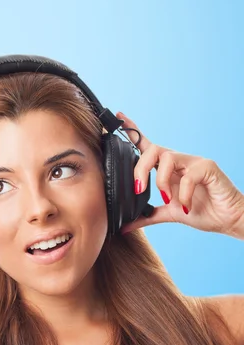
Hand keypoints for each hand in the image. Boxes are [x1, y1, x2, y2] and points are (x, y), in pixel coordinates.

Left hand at [117, 112, 243, 236]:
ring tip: (168, 199)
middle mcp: (179, 161)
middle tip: (139, 190)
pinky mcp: (208, 168)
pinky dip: (182, 194)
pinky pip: (188, 176)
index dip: (134, 131)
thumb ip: (146, 217)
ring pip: (167, 157)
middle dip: (140, 169)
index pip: (147, 146)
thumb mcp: (168, 214)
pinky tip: (186, 206)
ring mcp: (194, 162)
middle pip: (152, 149)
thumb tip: (124, 227)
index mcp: (167, 168)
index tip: (118, 116)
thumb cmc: (202, 211)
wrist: (227, 219)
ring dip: (161, 181)